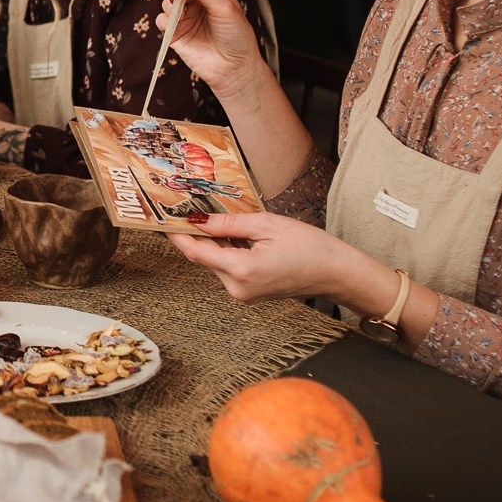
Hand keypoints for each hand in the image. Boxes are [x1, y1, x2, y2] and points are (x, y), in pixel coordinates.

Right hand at [160, 0, 270, 103]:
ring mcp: (186, 17)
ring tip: (180, 13)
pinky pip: (161, 20)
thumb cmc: (237, 37)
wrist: (234, 68)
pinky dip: (164, 20)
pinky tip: (174, 25)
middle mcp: (198, 1)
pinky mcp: (175, 33)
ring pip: (167, 2)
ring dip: (170, 4)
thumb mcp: (224, 8)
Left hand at [167, 211, 380, 303]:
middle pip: (205, 257)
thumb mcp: (266, 225)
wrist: (337, 273)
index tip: (164, 217)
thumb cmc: (310, 247)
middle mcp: (237, 288)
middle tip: (192, 208)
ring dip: (216, 241)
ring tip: (224, 218)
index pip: (196, 252)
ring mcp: (243, 294)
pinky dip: (229, 251)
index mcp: (241, 271)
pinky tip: (239, 235)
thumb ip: (228, 223)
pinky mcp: (250, 293)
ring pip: (217, 262)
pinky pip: (229, 268)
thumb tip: (197, 219)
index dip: (177, 234)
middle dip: (199, 233)